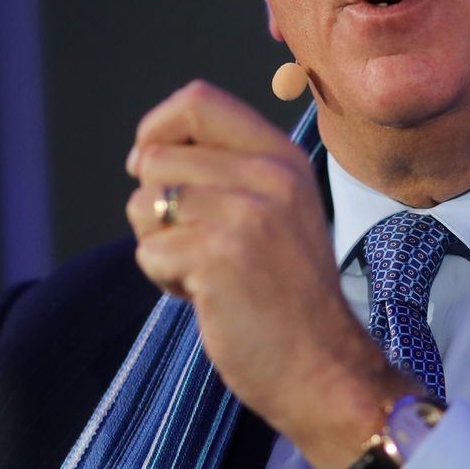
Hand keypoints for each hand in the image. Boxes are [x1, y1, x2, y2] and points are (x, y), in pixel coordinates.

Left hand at [125, 81, 412, 468]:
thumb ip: (230, 172)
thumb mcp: (279, 210)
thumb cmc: (289, 297)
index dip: (156, 129)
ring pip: (144, 204)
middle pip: (155, 158)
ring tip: (203, 272)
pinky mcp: (220, 257)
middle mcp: (268, 175)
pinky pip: (148, 252)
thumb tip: (147, 152)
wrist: (325, 368)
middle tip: (195, 245)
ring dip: (158, 245)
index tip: (151, 169)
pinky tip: (204, 296)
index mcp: (281, 157)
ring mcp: (246, 215)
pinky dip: (163, 279)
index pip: (197, 100)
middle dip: (154, 206)